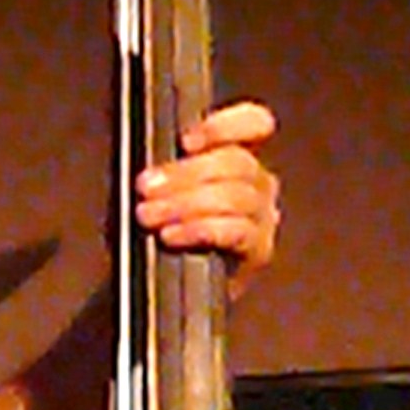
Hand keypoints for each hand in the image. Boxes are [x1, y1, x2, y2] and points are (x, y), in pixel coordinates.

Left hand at [135, 100, 281, 291]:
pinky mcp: (258, 251)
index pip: (254, 124)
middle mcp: (258, 184)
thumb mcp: (160, 189)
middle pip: (237, 162)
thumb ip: (167, 166)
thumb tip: (155, 160)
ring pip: (236, 196)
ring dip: (186, 204)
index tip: (187, 141)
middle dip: (186, 173)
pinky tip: (172, 235)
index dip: (226, 126)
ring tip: (149, 215)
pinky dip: (201, 230)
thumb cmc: (159, 231)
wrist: (161, 285)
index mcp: (237, 157)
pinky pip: (236, 232)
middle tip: (147, 186)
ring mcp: (262, 217)